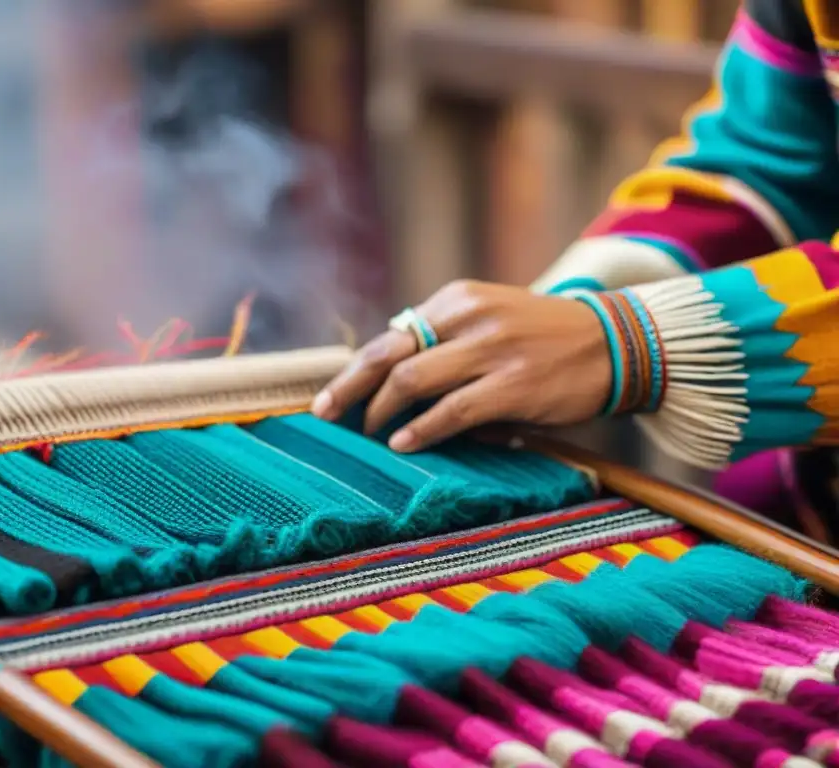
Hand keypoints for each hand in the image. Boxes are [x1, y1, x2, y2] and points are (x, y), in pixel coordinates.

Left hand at [312, 280, 612, 451]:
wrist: (615, 341)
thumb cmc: (543, 339)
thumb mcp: (490, 322)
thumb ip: (445, 345)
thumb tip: (390, 386)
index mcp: (456, 300)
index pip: (390, 337)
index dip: (354, 371)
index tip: (329, 398)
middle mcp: (468, 318)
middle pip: (388, 355)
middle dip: (349, 390)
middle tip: (327, 417)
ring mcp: (491, 350)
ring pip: (412, 381)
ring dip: (381, 414)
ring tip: (371, 436)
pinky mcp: (513, 384)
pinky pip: (452, 410)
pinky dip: (421, 430)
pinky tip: (404, 444)